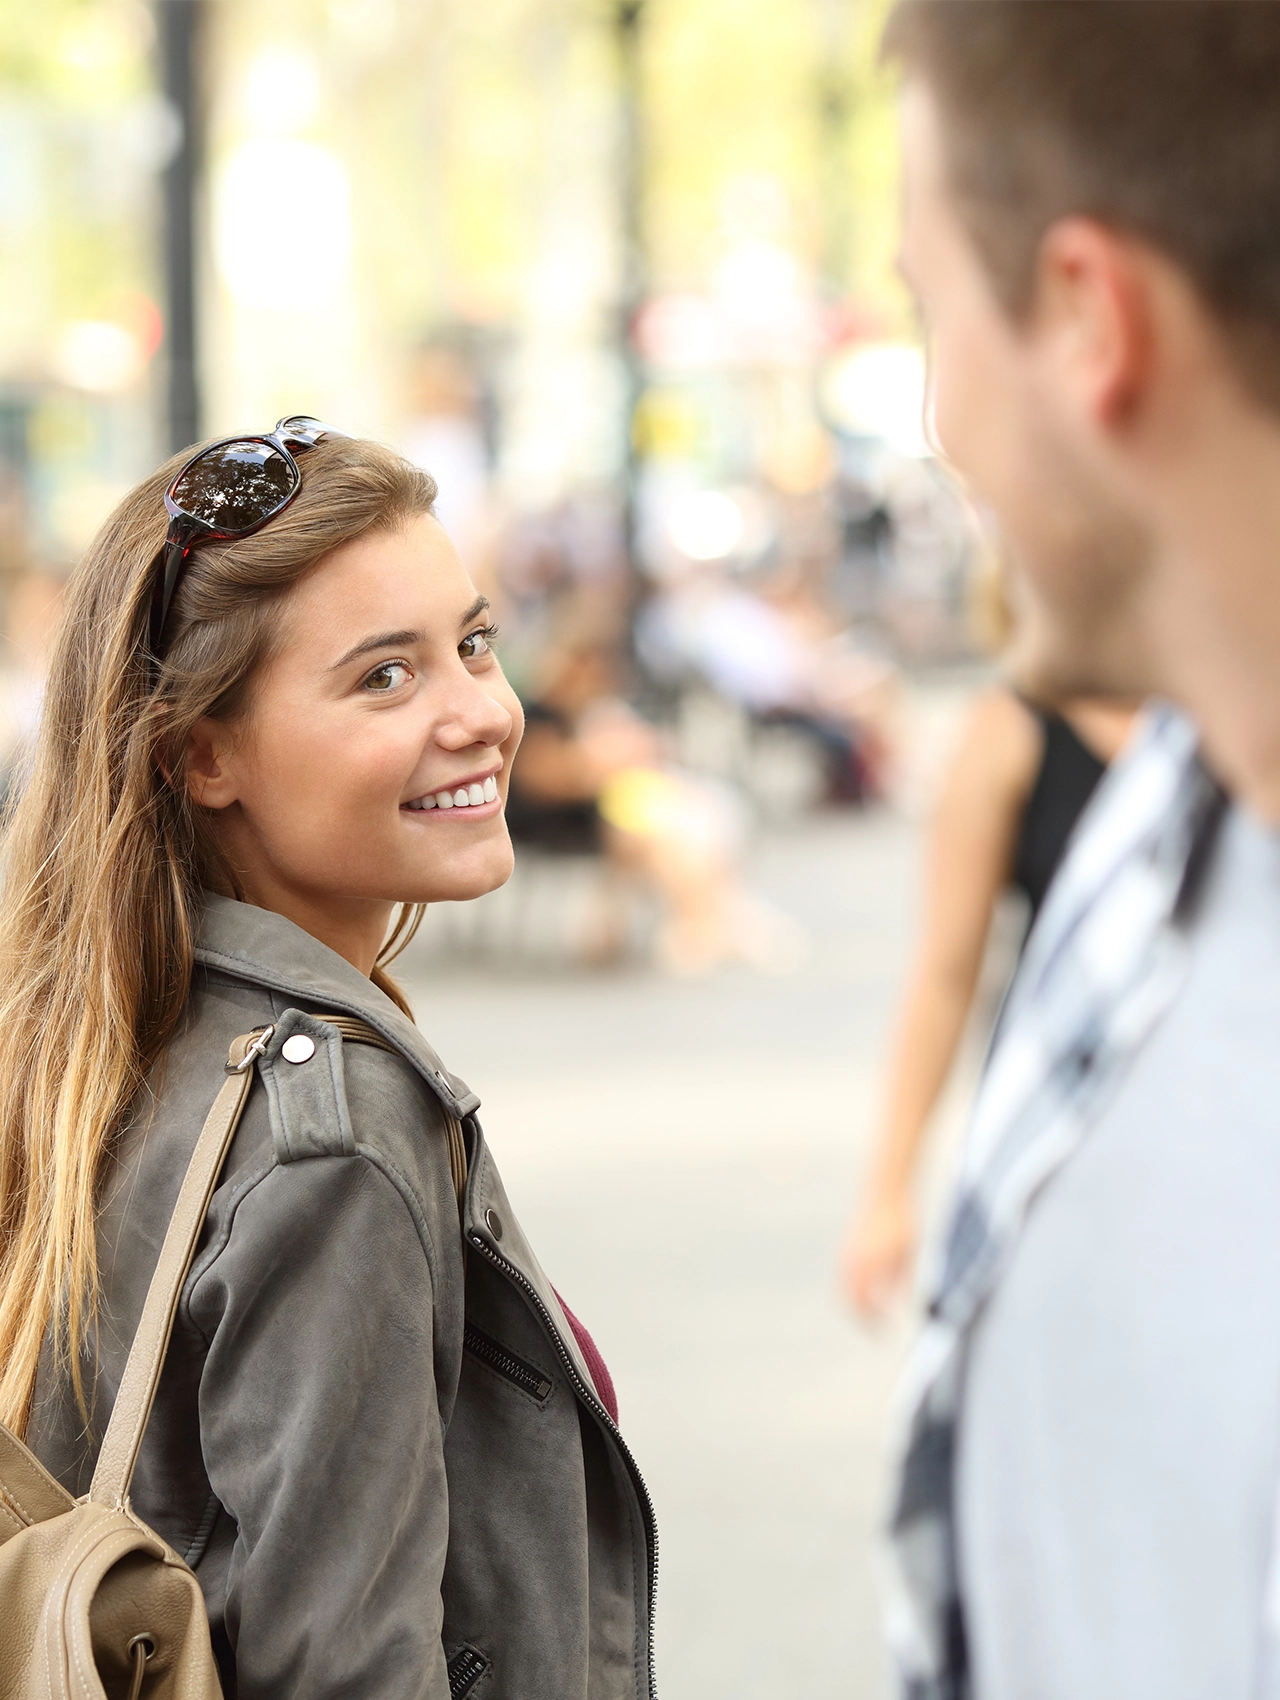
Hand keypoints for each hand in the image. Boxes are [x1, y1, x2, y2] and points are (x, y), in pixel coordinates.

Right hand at [841, 1184, 915, 1319]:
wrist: (885, 1190)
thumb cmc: (902, 1221)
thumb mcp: (908, 1252)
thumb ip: (901, 1280)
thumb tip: (898, 1304)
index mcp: (870, 1264)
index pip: (868, 1303)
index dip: (877, 1320)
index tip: (889, 1330)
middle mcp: (854, 1261)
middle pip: (851, 1301)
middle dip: (862, 1318)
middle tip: (875, 1330)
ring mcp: (847, 1253)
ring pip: (843, 1289)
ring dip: (855, 1305)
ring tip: (870, 1316)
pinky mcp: (846, 1247)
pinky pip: (843, 1277)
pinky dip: (851, 1290)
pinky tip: (866, 1294)